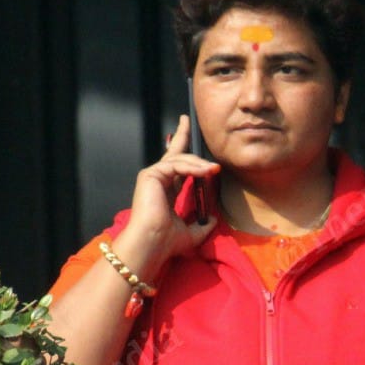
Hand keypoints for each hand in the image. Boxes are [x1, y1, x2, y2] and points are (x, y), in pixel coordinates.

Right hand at [113, 115, 218, 277]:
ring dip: (199, 163)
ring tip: (214, 169)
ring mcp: (152, 176)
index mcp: (165, 190)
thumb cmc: (166, 242)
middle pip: (173, 152)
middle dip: (181, 134)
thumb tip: (214, 220)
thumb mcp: (192, 231)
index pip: (177, 166)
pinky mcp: (150, 175)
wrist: (153, 244)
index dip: (184, 151)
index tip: (187, 136)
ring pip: (180, 159)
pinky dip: (192, 167)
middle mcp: (157, 180)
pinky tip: (204, 172)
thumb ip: (203, 224)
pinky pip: (175, 164)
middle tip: (187, 120)